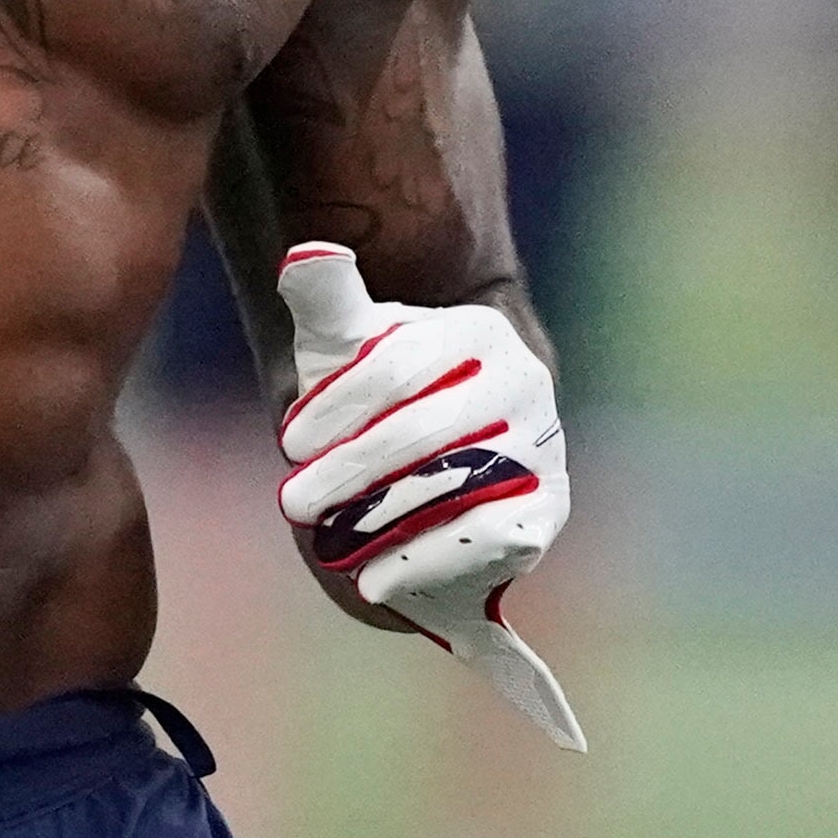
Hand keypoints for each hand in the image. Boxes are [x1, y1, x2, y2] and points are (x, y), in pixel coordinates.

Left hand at [275, 242, 584, 749]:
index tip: (288, 442)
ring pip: (454, 486)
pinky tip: (373, 581)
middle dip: (348, 471)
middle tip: (291, 502)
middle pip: (422, 430)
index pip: (398, 365)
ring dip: (381, 519)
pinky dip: (426, 560)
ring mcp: (542, 445)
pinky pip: (489, 536)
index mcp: (477, 331)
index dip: (337, 406)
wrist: (446, 455)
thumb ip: (327, 300)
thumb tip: (303, 256)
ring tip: (327, 544)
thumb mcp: (351, 344)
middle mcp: (523, 381)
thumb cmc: (382, 394)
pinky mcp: (548, 507)